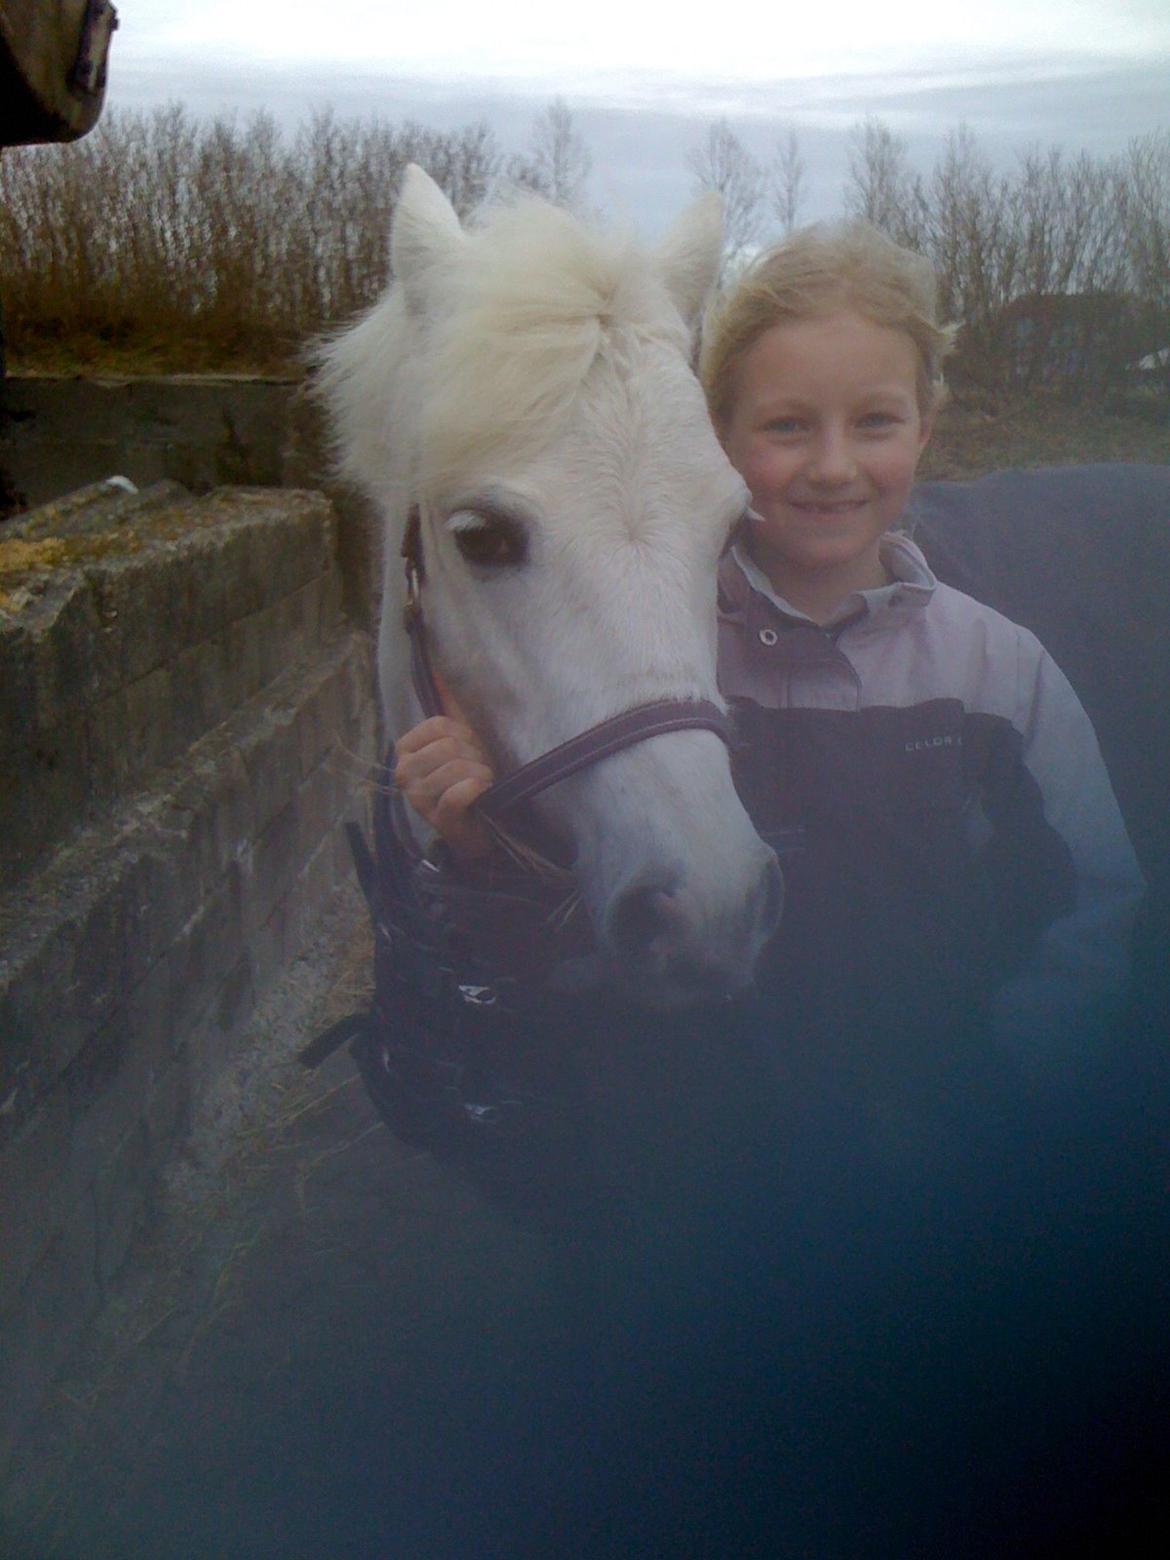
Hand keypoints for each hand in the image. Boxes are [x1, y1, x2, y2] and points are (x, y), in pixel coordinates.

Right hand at [393, 681, 495, 858]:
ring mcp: (419, 800)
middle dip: (474, 756)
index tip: (472, 749)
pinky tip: (483, 793)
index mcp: (407, 751)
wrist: (484, 823)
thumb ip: (450, 706)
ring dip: (480, 774)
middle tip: (480, 770)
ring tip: (483, 784)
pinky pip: (458, 794)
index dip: (464, 734)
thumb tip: (438, 668)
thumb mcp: (461, 739)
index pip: (437, 725)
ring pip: (454, 769)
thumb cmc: (470, 777)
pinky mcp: (440, 821)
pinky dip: (476, 789)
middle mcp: (405, 774)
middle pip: (447, 746)